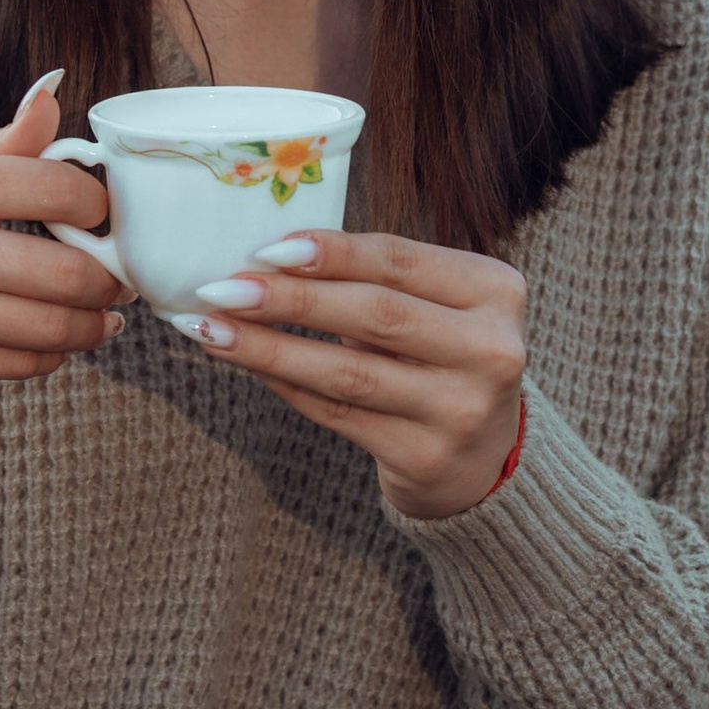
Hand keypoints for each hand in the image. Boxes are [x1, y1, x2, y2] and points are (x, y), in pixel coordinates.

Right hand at [0, 75, 124, 410]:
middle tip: (115, 274)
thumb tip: (53, 97)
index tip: (100, 214)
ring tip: (98, 314)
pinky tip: (49, 339)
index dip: (98, 204)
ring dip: (92, 326)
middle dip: (109, 278)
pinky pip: (21, 365)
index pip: (57, 188)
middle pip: (68, 272)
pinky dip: (50, 355)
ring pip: (54, 330)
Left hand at [184, 231, 525, 520]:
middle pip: (375, 313)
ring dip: (269, 347)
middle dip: (290, 298)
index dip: (331, 252)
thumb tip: (268, 256)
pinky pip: (339, 414)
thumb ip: (377, 278)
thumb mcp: (438, 308)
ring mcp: (462, 410)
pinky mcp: (426, 457)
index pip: (400, 260)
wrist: (487, 460)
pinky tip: (248, 365)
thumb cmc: (443, 358)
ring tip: (212, 329)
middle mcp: (492, 350)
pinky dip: (286, 385)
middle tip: (222, 287)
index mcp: (496, 291)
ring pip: (348, 371)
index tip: (265, 247)